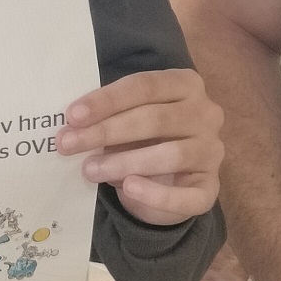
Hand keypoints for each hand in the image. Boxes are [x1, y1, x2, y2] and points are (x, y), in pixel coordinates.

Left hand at [56, 67, 222, 226]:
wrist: (169, 178)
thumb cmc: (143, 137)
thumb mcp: (128, 118)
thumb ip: (109, 116)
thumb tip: (73, 126)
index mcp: (185, 85)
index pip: (145, 86)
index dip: (107, 100)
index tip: (73, 115)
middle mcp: (206, 114)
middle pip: (155, 119)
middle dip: (107, 131)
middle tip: (69, 144)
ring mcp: (212, 151)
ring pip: (171, 154)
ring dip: (124, 163)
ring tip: (90, 170)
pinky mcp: (210, 187)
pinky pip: (186, 195)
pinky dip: (155, 194)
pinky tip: (129, 189)